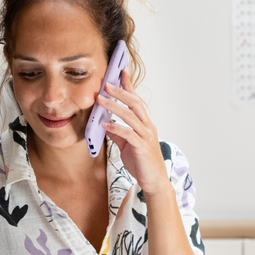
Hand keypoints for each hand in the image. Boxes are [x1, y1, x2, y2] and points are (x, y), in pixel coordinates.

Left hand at [99, 70, 170, 195]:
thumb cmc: (142, 163)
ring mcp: (146, 136)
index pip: (137, 101)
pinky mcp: (142, 147)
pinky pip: (128, 134)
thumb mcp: (127, 146)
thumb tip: (106, 124)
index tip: (121, 72)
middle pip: (135, 104)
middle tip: (106, 83)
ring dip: (114, 106)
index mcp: (145, 124)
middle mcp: (148, 127)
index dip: (129, 86)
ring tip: (100, 100)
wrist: (154, 182)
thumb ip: (118, 134)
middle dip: (120, 92)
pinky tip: (105, 124)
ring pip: (131, 116)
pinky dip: (116, 127)